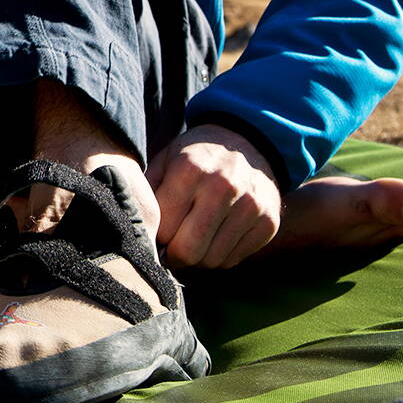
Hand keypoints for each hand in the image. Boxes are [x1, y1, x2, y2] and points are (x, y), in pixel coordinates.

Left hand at [147, 125, 280, 268]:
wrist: (248, 142)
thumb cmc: (196, 156)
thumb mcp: (165, 160)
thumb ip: (147, 193)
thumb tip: (134, 231)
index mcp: (190, 170)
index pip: (163, 229)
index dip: (155, 237)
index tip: (155, 233)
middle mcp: (223, 188)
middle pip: (188, 251)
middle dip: (173, 256)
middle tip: (170, 247)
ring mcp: (250, 206)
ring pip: (211, 261)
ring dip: (197, 258)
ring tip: (193, 240)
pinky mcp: (268, 222)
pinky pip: (233, 260)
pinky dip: (219, 256)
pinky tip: (215, 237)